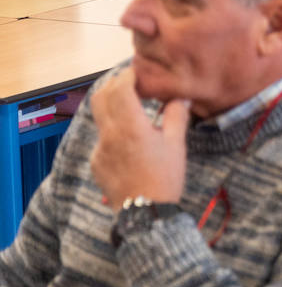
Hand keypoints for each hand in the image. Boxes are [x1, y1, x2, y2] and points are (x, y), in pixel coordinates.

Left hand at [90, 69, 187, 205]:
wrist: (145, 213)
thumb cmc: (165, 177)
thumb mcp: (176, 145)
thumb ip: (176, 116)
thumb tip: (179, 98)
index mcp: (131, 127)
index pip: (120, 89)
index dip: (127, 76)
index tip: (138, 73)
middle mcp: (109, 135)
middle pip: (100, 98)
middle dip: (113, 85)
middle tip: (130, 82)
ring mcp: (99, 149)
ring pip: (100, 117)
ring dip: (113, 107)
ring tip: (132, 110)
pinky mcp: (96, 162)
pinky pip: (102, 138)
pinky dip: (113, 130)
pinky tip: (130, 141)